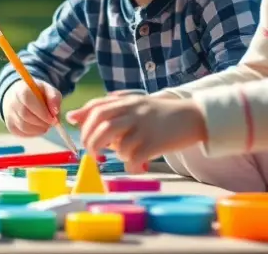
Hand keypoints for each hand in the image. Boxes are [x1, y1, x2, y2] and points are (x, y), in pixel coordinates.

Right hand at [2, 78, 62, 136]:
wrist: (19, 97)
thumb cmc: (37, 93)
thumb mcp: (48, 90)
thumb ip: (54, 98)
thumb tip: (55, 112)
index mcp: (21, 90)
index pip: (28, 101)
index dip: (42, 112)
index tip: (53, 119)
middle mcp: (12, 102)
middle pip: (26, 116)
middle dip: (42, 122)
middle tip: (51, 123)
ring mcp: (9, 115)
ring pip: (24, 127)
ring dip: (38, 129)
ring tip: (45, 124)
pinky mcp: (10, 126)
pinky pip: (22, 133)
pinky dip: (33, 133)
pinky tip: (38, 127)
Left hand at [66, 94, 206, 168]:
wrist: (194, 117)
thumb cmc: (159, 114)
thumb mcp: (134, 104)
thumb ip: (107, 108)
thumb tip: (73, 117)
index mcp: (126, 101)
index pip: (96, 107)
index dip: (83, 120)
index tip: (77, 131)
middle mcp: (133, 112)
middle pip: (101, 125)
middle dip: (90, 140)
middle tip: (92, 152)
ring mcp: (144, 127)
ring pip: (116, 142)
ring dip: (110, 153)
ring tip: (111, 158)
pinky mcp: (155, 143)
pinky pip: (133, 157)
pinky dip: (129, 165)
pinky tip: (134, 166)